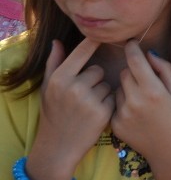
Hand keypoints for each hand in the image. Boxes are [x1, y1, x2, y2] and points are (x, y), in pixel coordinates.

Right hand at [35, 39, 112, 174]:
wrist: (58, 146)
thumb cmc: (53, 113)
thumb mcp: (48, 88)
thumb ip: (54, 63)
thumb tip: (57, 41)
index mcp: (60, 78)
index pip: (82, 52)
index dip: (94, 42)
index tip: (103, 33)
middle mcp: (74, 87)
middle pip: (98, 70)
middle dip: (94, 79)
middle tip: (83, 94)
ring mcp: (89, 100)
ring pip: (107, 84)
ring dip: (102, 92)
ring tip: (88, 106)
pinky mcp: (103, 112)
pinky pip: (113, 97)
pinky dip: (108, 104)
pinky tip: (96, 114)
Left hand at [111, 41, 170, 160]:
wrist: (168, 151)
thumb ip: (165, 69)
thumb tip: (148, 54)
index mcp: (153, 90)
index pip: (134, 60)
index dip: (131, 49)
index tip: (130, 44)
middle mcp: (135, 100)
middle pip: (124, 73)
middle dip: (133, 72)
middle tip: (145, 81)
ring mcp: (123, 113)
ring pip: (118, 88)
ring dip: (127, 89)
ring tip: (141, 101)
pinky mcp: (115, 124)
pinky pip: (115, 104)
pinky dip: (123, 105)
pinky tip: (136, 114)